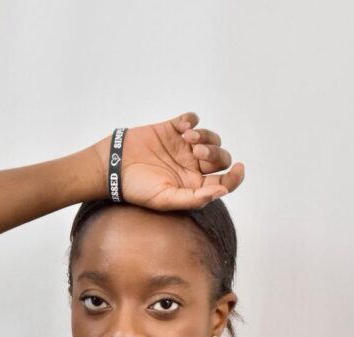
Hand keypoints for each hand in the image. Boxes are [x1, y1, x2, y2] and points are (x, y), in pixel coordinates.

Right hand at [91, 110, 244, 210]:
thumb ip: (193, 199)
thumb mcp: (165, 200)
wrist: (114, 166)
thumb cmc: (137, 188)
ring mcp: (183, 147)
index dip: (236, 176)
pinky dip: (192, 120)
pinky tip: (181, 127)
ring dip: (205, 136)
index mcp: (194, 186)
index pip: (224, 181)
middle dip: (214, 154)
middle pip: (221, 158)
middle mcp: (192, 167)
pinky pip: (192, 119)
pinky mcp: (173, 129)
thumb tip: (221, 192)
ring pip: (210, 138)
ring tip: (187, 138)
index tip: (240, 168)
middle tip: (196, 153)